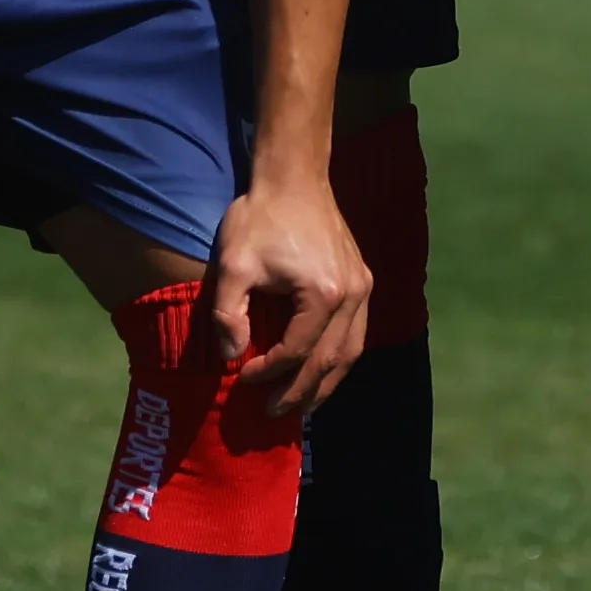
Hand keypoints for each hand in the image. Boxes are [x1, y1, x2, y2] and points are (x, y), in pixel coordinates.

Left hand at [206, 165, 373, 424]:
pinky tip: (320, 370)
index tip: (243, 378)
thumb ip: (227, 313)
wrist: (294, 176)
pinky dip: (339, 358)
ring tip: (301, 405)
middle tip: (273, 414)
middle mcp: (352, 295)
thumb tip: (230, 357)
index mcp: (323, 294)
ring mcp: (362, 288)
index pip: (298, 351)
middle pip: (330, 361)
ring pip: (351, 353)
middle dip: (301, 392)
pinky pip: (356, 333)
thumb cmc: (260, 216)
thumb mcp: (233, 263)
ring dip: (326, 383)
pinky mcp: (362, 280)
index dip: (270, 372)